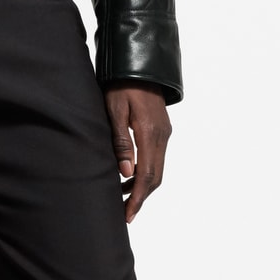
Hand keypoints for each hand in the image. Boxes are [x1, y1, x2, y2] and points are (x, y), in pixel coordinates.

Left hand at [104, 81, 171, 223]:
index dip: (138, 198)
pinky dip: (145, 173)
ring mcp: (164, 133)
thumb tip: (126, 174)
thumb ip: (120, 142)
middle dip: (141, 198)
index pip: (147, 175)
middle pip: (156, 177)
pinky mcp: (162, 130)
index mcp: (149, 133)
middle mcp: (162, 136)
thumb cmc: (121, 85)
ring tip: (121, 198)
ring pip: (157, 169)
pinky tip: (129, 177)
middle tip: (124, 215)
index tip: (127, 215)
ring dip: (142, 187)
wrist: (139, 64)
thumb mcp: (114, 110)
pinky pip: (156, 158)